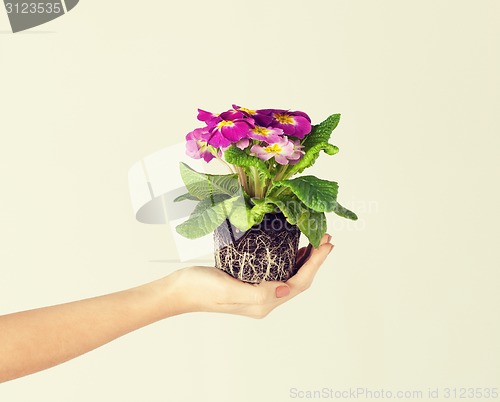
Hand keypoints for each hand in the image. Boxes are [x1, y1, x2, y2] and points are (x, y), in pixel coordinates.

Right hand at [170, 233, 333, 317]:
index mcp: (263, 303)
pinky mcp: (250, 281)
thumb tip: (288, 290)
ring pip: (290, 274)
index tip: (326, 245)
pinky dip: (289, 257)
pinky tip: (291, 247)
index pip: (298, 283)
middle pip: (298, 279)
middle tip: (325, 238)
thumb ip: (258, 293)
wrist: (179, 290)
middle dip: (315, 260)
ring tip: (315, 240)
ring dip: (305, 258)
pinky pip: (277, 269)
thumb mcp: (228, 290)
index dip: (315, 264)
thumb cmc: (200, 289)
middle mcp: (264, 299)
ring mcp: (257, 291)